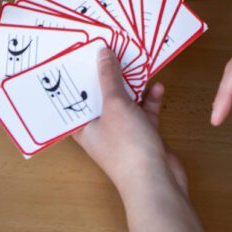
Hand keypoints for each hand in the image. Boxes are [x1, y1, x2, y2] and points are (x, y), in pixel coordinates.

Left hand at [73, 48, 186, 194]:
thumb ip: (109, 77)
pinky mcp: (143, 135)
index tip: (78, 56)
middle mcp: (100, 130)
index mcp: (83, 127)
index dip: (75, 79)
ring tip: (134, 61)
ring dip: (131, 85)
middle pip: (101, 98)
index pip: (74, 100)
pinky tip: (157, 86)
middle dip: (107, 76)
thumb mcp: (114, 104)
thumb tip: (102, 53)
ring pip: (125, 102)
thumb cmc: (127, 146)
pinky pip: (144, 111)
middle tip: (109, 50)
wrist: (156, 180)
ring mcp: (123, 133)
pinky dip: (150, 99)